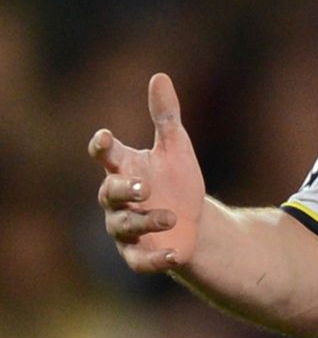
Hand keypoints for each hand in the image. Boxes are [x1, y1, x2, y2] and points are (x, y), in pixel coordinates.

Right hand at [90, 73, 206, 271]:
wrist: (195, 221)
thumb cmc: (177, 180)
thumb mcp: (176, 147)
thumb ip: (165, 115)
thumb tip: (159, 76)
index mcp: (126, 169)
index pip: (106, 156)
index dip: (102, 147)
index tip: (106, 137)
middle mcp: (119, 201)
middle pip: (108, 193)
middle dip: (122, 189)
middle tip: (143, 186)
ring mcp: (126, 229)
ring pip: (124, 227)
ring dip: (146, 221)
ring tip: (171, 216)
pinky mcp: (140, 255)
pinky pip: (140, 261)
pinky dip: (155, 259)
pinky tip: (175, 255)